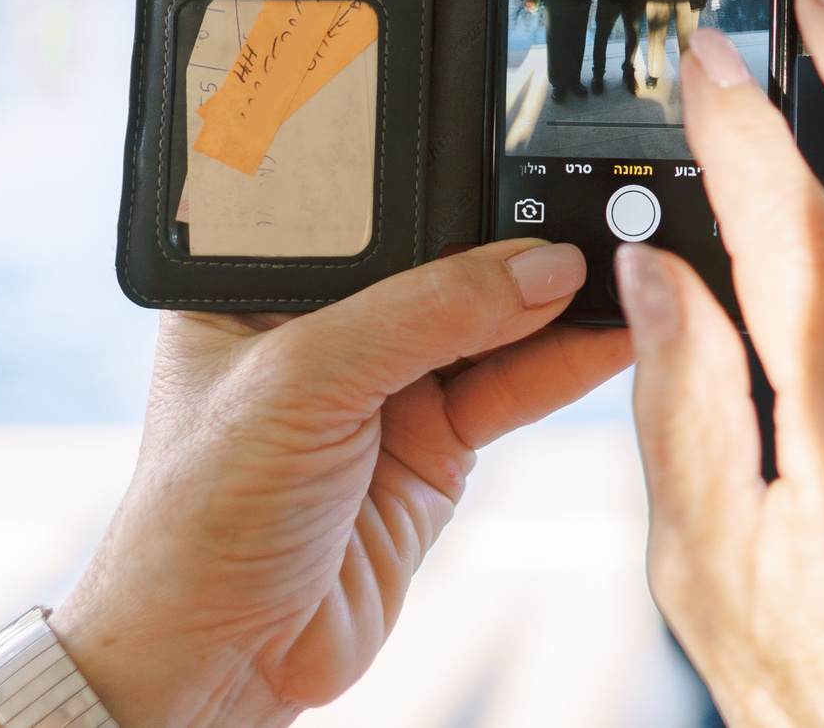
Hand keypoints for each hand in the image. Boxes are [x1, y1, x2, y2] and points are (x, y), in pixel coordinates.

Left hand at [0, 244, 630, 727]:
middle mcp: (326, 326)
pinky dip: (564, 364)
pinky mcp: (433, 448)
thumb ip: (424, 315)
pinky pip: (511, 389)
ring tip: (624, 268)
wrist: (218, 661)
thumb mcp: (303, 383)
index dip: (439, 184)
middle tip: (593, 215)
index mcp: (263, 282)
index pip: (367, 212)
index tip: (519, 162)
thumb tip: (539, 268)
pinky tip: (612, 333)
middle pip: (440, 263)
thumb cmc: (198, 517)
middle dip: (513, 243)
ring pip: (488, 324)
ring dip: (555, 304)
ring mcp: (384, 388)